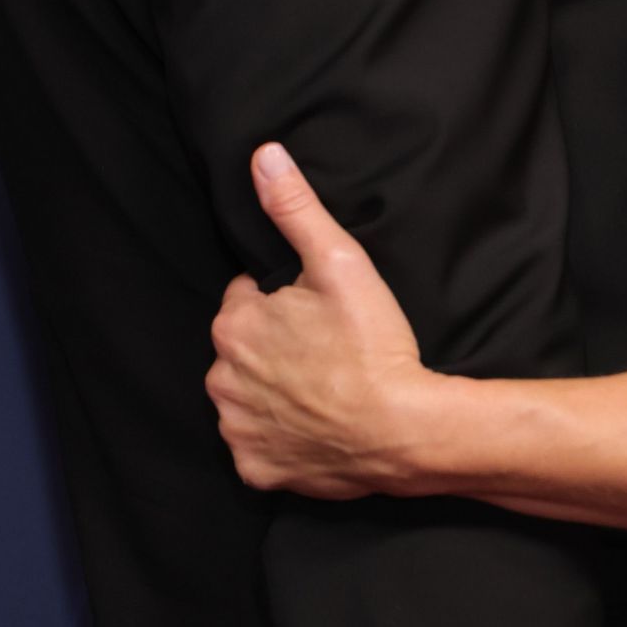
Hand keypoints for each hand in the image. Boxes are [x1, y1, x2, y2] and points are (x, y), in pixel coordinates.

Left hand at [207, 143, 436, 496]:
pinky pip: (258, 447)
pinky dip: (281, 438)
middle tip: (326, 349)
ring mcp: (237, 429)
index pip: (247, 299)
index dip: (285, 302)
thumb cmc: (374, 344)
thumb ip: (296, 209)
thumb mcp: (340, 262)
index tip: (319, 313)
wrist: (404, 429)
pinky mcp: (256, 470)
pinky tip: (316, 425)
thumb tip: (263, 156)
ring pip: (247, 396)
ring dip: (274, 391)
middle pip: (243, 349)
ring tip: (324, 386)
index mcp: (235, 324)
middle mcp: (221, 379)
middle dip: (274, 346)